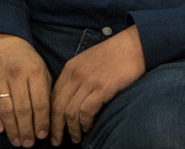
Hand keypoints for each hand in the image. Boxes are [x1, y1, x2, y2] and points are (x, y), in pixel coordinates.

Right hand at [0, 33, 51, 147]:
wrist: (0, 38)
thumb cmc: (24, 58)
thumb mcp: (40, 68)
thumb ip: (44, 90)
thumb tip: (48, 119)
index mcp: (35, 71)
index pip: (40, 103)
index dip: (41, 122)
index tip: (42, 136)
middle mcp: (17, 74)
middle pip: (23, 109)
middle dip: (27, 130)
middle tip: (28, 144)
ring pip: (6, 109)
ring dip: (12, 129)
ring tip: (16, 141)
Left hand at [49, 27, 144, 143]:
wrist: (133, 45)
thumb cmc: (113, 55)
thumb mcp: (87, 62)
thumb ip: (76, 78)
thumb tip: (70, 100)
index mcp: (69, 68)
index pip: (53, 96)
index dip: (50, 115)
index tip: (50, 129)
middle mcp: (75, 75)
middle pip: (58, 106)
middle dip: (56, 127)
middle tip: (56, 141)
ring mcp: (88, 81)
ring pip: (70, 112)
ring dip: (72, 129)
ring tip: (75, 139)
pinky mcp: (102, 88)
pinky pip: (86, 111)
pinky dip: (85, 123)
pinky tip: (88, 127)